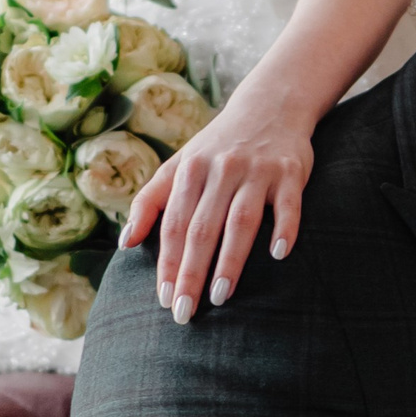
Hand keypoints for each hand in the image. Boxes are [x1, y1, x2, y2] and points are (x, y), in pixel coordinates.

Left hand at [121, 74, 314, 322]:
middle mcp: (221, 169)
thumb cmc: (218, 146)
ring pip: (241, 220)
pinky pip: (289, 204)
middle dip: (191, 273)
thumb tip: (125, 243)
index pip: (174, 224)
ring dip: (230, 260)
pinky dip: (285, 228)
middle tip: (185, 312)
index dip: (167, 262)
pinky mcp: (290, 171)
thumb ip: (150, 200)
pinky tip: (278, 255)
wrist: (270, 105)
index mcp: (191, 169)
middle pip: (202, 228)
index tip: (164, 299)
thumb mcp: (179, 164)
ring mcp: (257, 170)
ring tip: (219, 295)